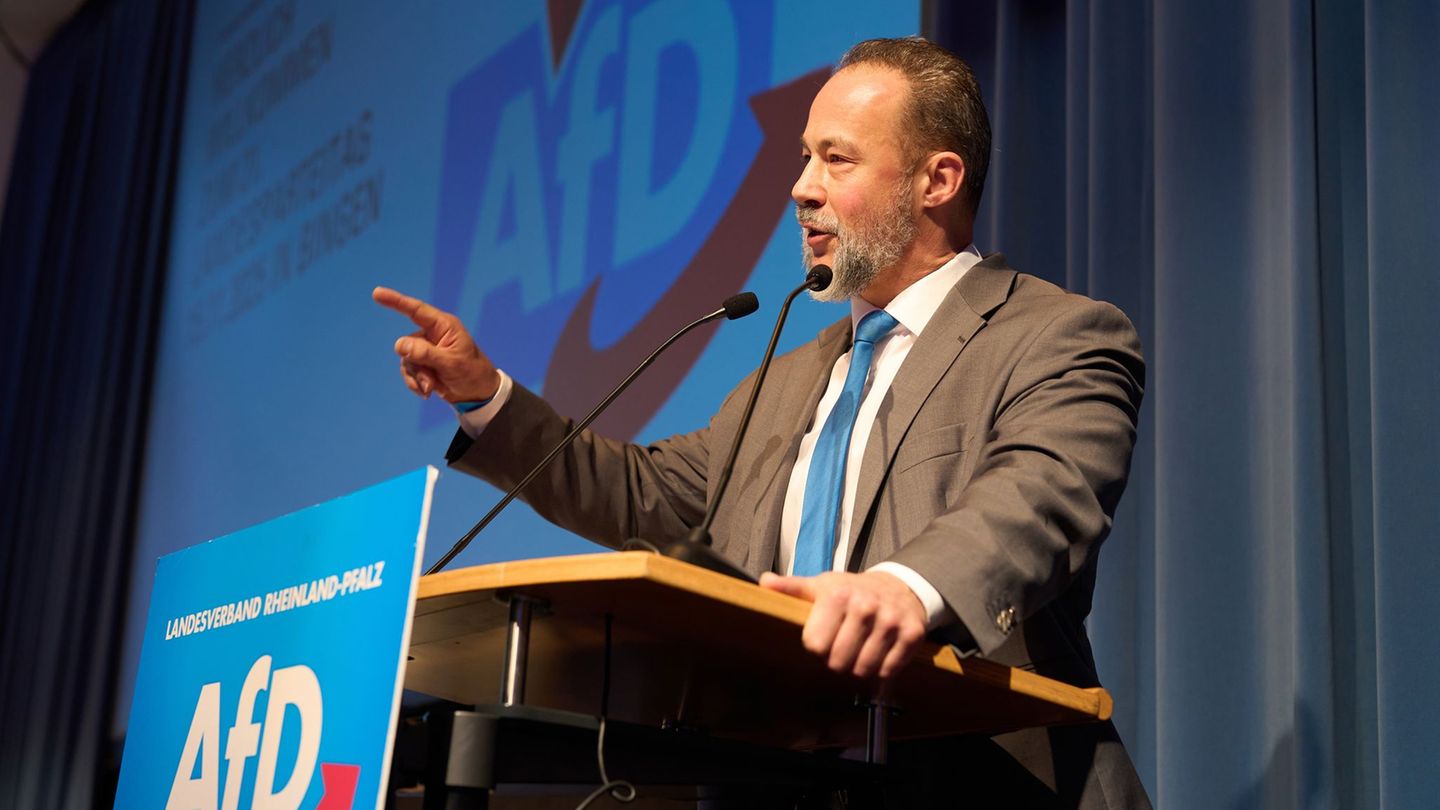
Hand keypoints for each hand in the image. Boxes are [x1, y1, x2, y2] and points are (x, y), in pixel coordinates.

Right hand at [372, 286, 498, 402]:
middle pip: (407, 344)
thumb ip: (425, 353)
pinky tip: (427, 392)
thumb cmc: (472, 372)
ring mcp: (426, 349)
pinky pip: (409, 371)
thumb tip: (398, 344)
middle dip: (417, 365)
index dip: (395, 301)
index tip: (377, 293)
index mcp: (444, 326)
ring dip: (417, 377)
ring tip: (431, 388)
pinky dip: (415, 383)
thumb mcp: (451, 363)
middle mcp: (432, 334)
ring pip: (406, 360)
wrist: (478, 393)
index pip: (416, 310)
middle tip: (431, 381)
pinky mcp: (423, 364)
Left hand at [759, 570, 926, 680]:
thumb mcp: (822, 585)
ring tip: (860, 650)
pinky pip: (888, 671)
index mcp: (838, 595)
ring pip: (863, 670)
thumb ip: (792, 587)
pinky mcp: (911, 635)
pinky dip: (881, 669)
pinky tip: (879, 653)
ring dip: (859, 666)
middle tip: (842, 646)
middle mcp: (865, 607)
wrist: (899, 586)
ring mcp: (890, 622)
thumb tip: (765, 582)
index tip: (824, 637)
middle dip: (837, 660)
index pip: (815, 645)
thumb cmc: (853, 590)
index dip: (817, 646)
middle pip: (838, 662)